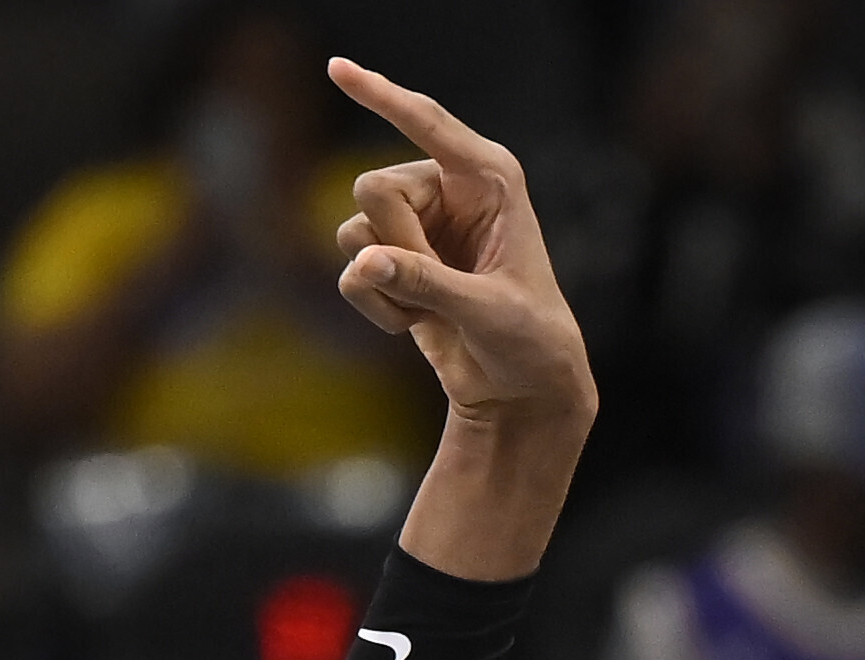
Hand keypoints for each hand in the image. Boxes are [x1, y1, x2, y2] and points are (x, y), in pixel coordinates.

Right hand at [325, 58, 595, 430]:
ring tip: (432, 310)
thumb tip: (363, 265)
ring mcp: (417, 222)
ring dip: (386, 284)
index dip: (380, 95)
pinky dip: (377, 305)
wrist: (521, 388)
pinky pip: (352, 270)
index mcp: (489, 176)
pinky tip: (415, 323)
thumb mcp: (488, 312)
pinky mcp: (394, 258)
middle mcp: (447, 188)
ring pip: (354, 231)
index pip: (426, 121)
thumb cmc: (529, 341)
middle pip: (372, 188)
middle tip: (441, 286)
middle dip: (397, 245)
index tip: (336, 68)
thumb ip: (427, 284)